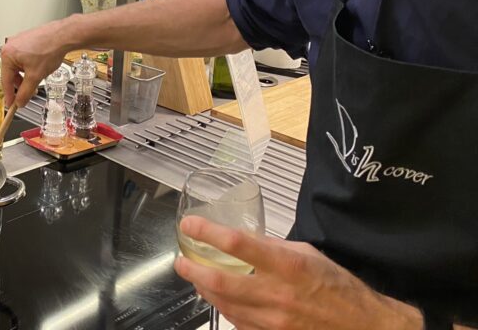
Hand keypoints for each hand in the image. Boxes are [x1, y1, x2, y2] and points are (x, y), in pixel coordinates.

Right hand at [1, 20, 73, 106]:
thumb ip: (26, 92)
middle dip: (21, 84)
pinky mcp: (26, 40)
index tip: (11, 105)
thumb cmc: (49, 49)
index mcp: (7, 54)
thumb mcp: (36, 76)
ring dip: (27, 75)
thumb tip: (20, 101)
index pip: (5, 80)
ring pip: (19, 66)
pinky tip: (39, 67)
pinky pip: (24, 58)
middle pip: (12, 73)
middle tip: (28, 94)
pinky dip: (30, 66)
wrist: (63, 35)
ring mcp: (18, 42)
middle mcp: (10, 46)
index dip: (9, 95)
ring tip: (38, 78)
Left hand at [174, 216, 422, 329]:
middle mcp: (277, 294)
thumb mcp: (307, 254)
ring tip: (195, 277)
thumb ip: (273, 248)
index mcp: (287, 266)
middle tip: (180, 260)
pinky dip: (225, 310)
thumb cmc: (337, 286)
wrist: (364, 327)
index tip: (190, 224)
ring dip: (204, 291)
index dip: (207, 232)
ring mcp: (273, 322)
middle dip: (192, 270)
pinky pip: (238, 323)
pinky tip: (220, 300)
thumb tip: (242, 242)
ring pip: (224, 306)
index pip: (237, 245)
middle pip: (220, 282)